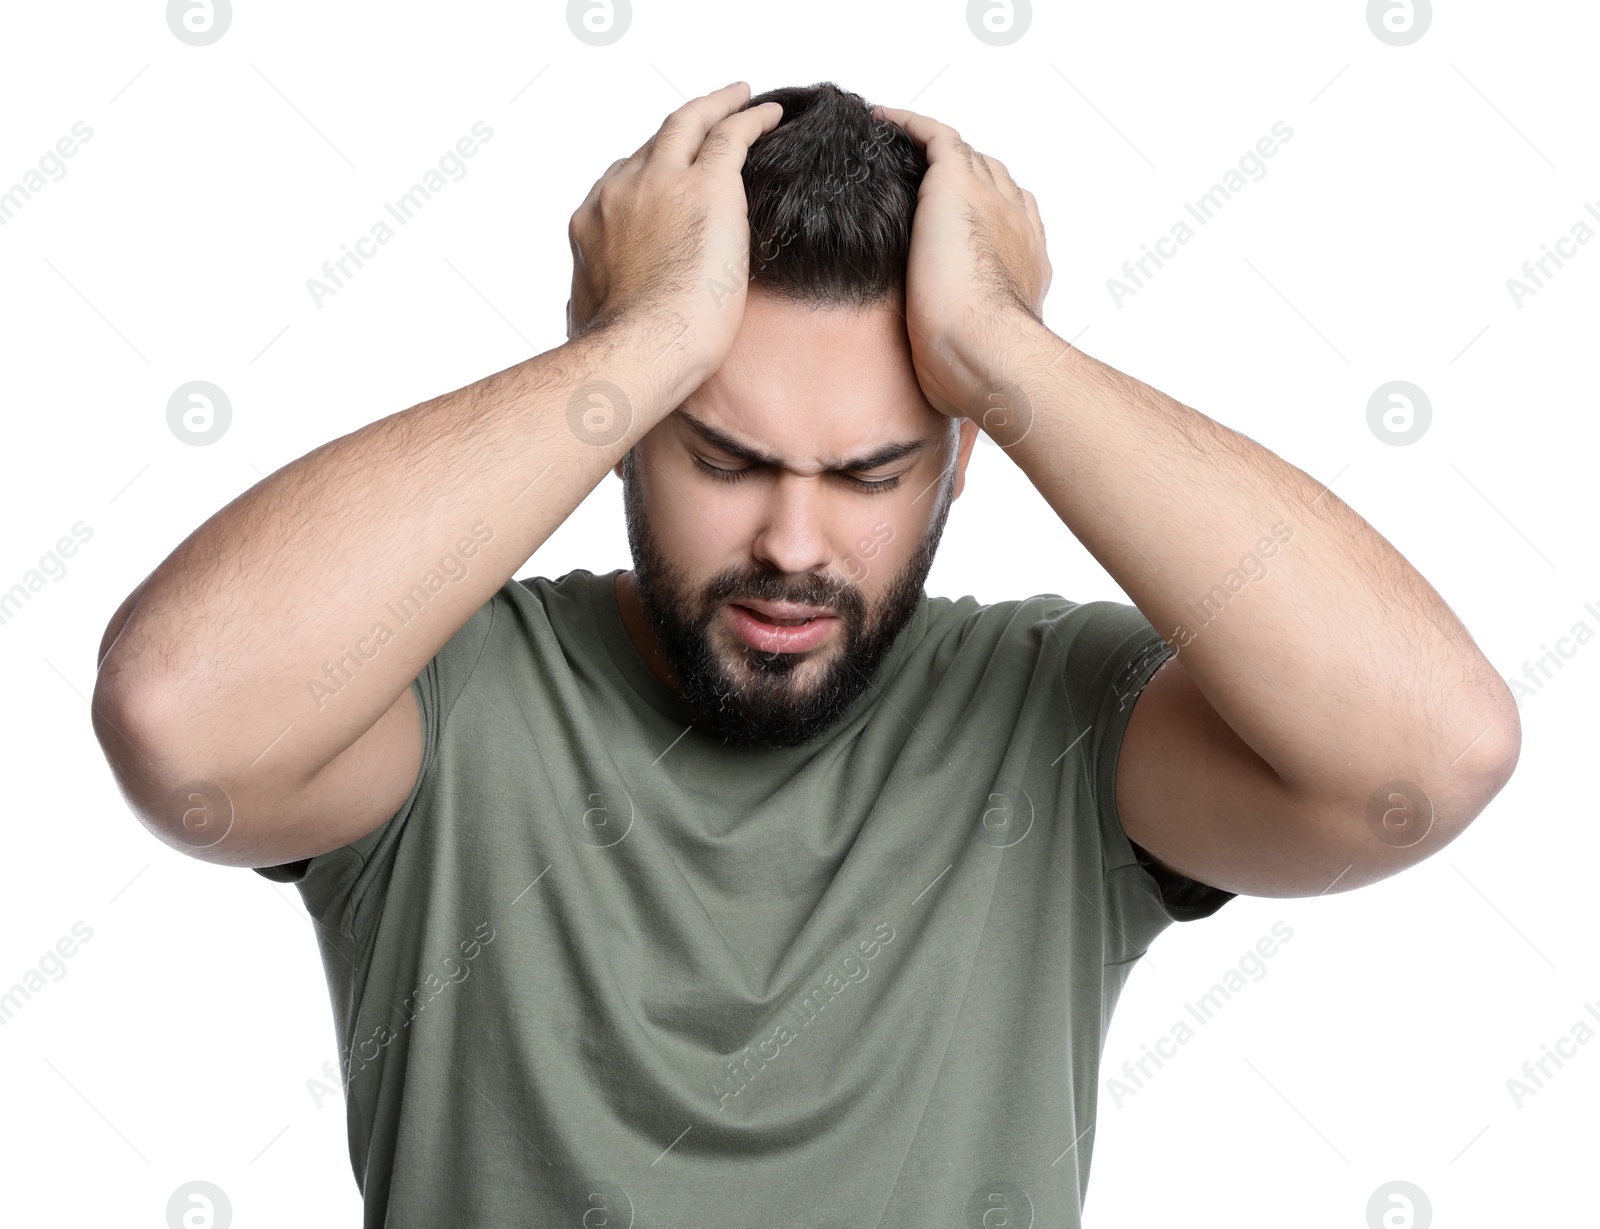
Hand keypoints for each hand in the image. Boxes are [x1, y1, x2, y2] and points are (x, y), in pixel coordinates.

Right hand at [566, 82, 782, 395]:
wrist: (641, 350)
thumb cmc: (619, 351)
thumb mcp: (585, 316)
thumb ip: (590, 298)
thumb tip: (583, 310)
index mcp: (592, 222)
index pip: (621, 182)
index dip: (648, 171)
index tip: (668, 171)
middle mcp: (619, 191)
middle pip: (652, 144)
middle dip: (680, 129)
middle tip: (706, 117)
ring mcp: (661, 183)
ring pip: (690, 124)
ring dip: (716, 107)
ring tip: (739, 98)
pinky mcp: (707, 187)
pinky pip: (731, 135)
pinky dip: (750, 117)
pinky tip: (769, 113)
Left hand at [870, 105, 1050, 420]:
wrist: (989, 354)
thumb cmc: (982, 377)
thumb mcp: (973, 373)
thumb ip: (963, 375)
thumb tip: (955, 449)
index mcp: (1026, 262)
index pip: (1007, 223)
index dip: (980, 218)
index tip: (949, 225)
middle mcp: (1018, 222)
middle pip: (989, 180)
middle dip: (958, 177)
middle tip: (914, 179)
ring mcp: (993, 198)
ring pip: (961, 155)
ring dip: (928, 150)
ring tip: (890, 148)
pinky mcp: (958, 183)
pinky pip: (933, 136)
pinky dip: (907, 126)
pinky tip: (877, 123)